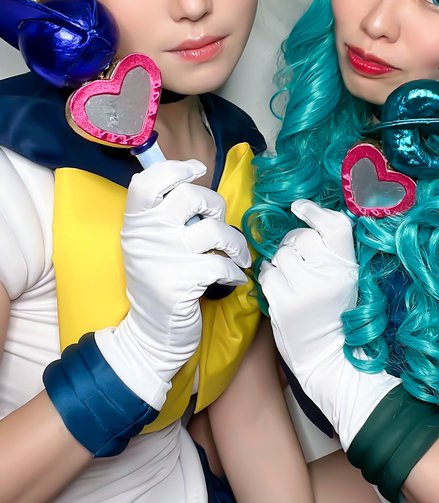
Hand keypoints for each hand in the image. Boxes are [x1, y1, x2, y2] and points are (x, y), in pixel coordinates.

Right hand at [96, 159, 250, 409]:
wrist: (151, 334)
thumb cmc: (159, 281)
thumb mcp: (150, 245)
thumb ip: (165, 216)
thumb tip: (194, 179)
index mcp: (137, 223)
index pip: (148, 181)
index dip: (175, 168)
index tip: (196, 170)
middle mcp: (147, 236)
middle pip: (190, 197)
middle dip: (216, 207)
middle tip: (220, 225)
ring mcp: (163, 259)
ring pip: (214, 230)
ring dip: (235, 243)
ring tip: (236, 255)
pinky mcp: (181, 284)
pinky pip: (221, 265)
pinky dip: (234, 272)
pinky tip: (232, 279)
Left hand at [259, 198, 357, 375]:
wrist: (328, 358)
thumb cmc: (335, 315)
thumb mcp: (345, 281)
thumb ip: (332, 253)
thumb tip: (309, 217)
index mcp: (348, 268)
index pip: (335, 226)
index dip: (315, 211)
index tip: (300, 208)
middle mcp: (329, 276)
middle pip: (301, 237)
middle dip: (294, 244)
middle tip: (299, 262)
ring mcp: (306, 290)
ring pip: (281, 255)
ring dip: (280, 263)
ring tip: (291, 279)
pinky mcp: (284, 304)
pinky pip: (267, 273)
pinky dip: (269, 278)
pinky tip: (279, 288)